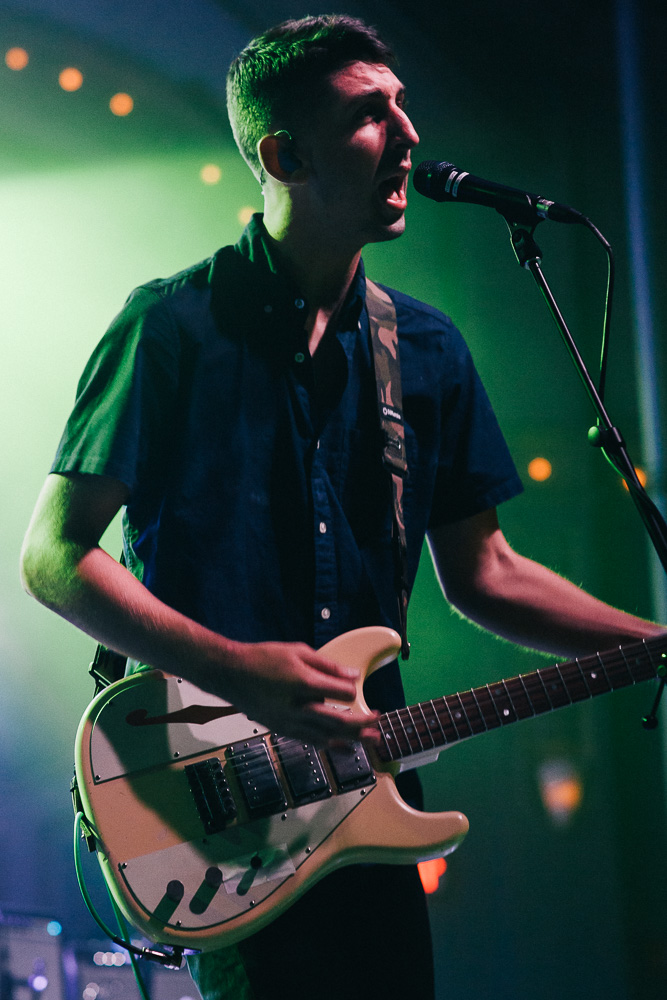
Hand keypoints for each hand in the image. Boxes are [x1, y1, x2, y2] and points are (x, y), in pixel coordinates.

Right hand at [211, 639, 378, 745]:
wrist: (230, 673)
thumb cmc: (263, 658)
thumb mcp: (297, 651)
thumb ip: (327, 665)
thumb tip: (353, 674)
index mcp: (301, 682)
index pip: (340, 692)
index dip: (351, 690)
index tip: (355, 685)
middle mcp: (296, 706)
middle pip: (338, 720)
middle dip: (362, 723)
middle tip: (378, 721)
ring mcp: (288, 721)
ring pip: (326, 736)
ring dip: (351, 738)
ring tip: (371, 739)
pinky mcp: (282, 729)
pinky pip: (310, 741)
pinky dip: (330, 744)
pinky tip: (344, 745)